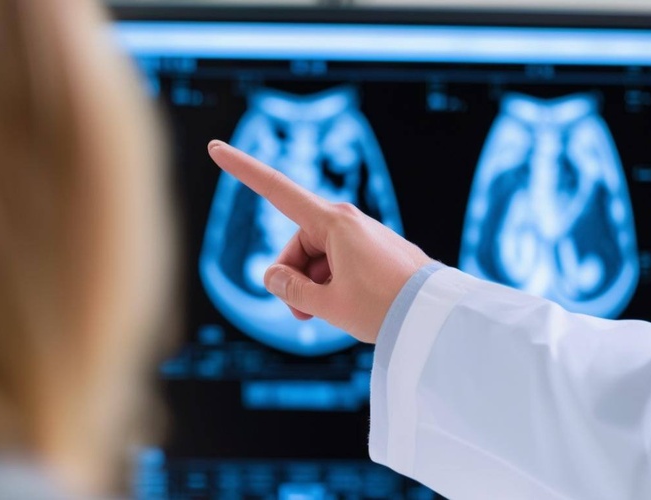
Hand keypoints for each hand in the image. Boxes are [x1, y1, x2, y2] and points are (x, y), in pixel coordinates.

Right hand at [207, 140, 433, 343]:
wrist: (434, 315)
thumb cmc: (383, 306)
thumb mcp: (327, 304)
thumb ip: (291, 290)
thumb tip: (272, 276)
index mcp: (332, 222)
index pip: (275, 189)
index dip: (242, 169)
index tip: (215, 147)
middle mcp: (345, 220)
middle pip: (296, 244)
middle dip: (293, 279)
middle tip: (302, 316)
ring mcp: (361, 233)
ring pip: (317, 257)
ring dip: (314, 287)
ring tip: (330, 315)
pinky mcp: (373, 248)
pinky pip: (338, 262)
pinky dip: (333, 285)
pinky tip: (347, 307)